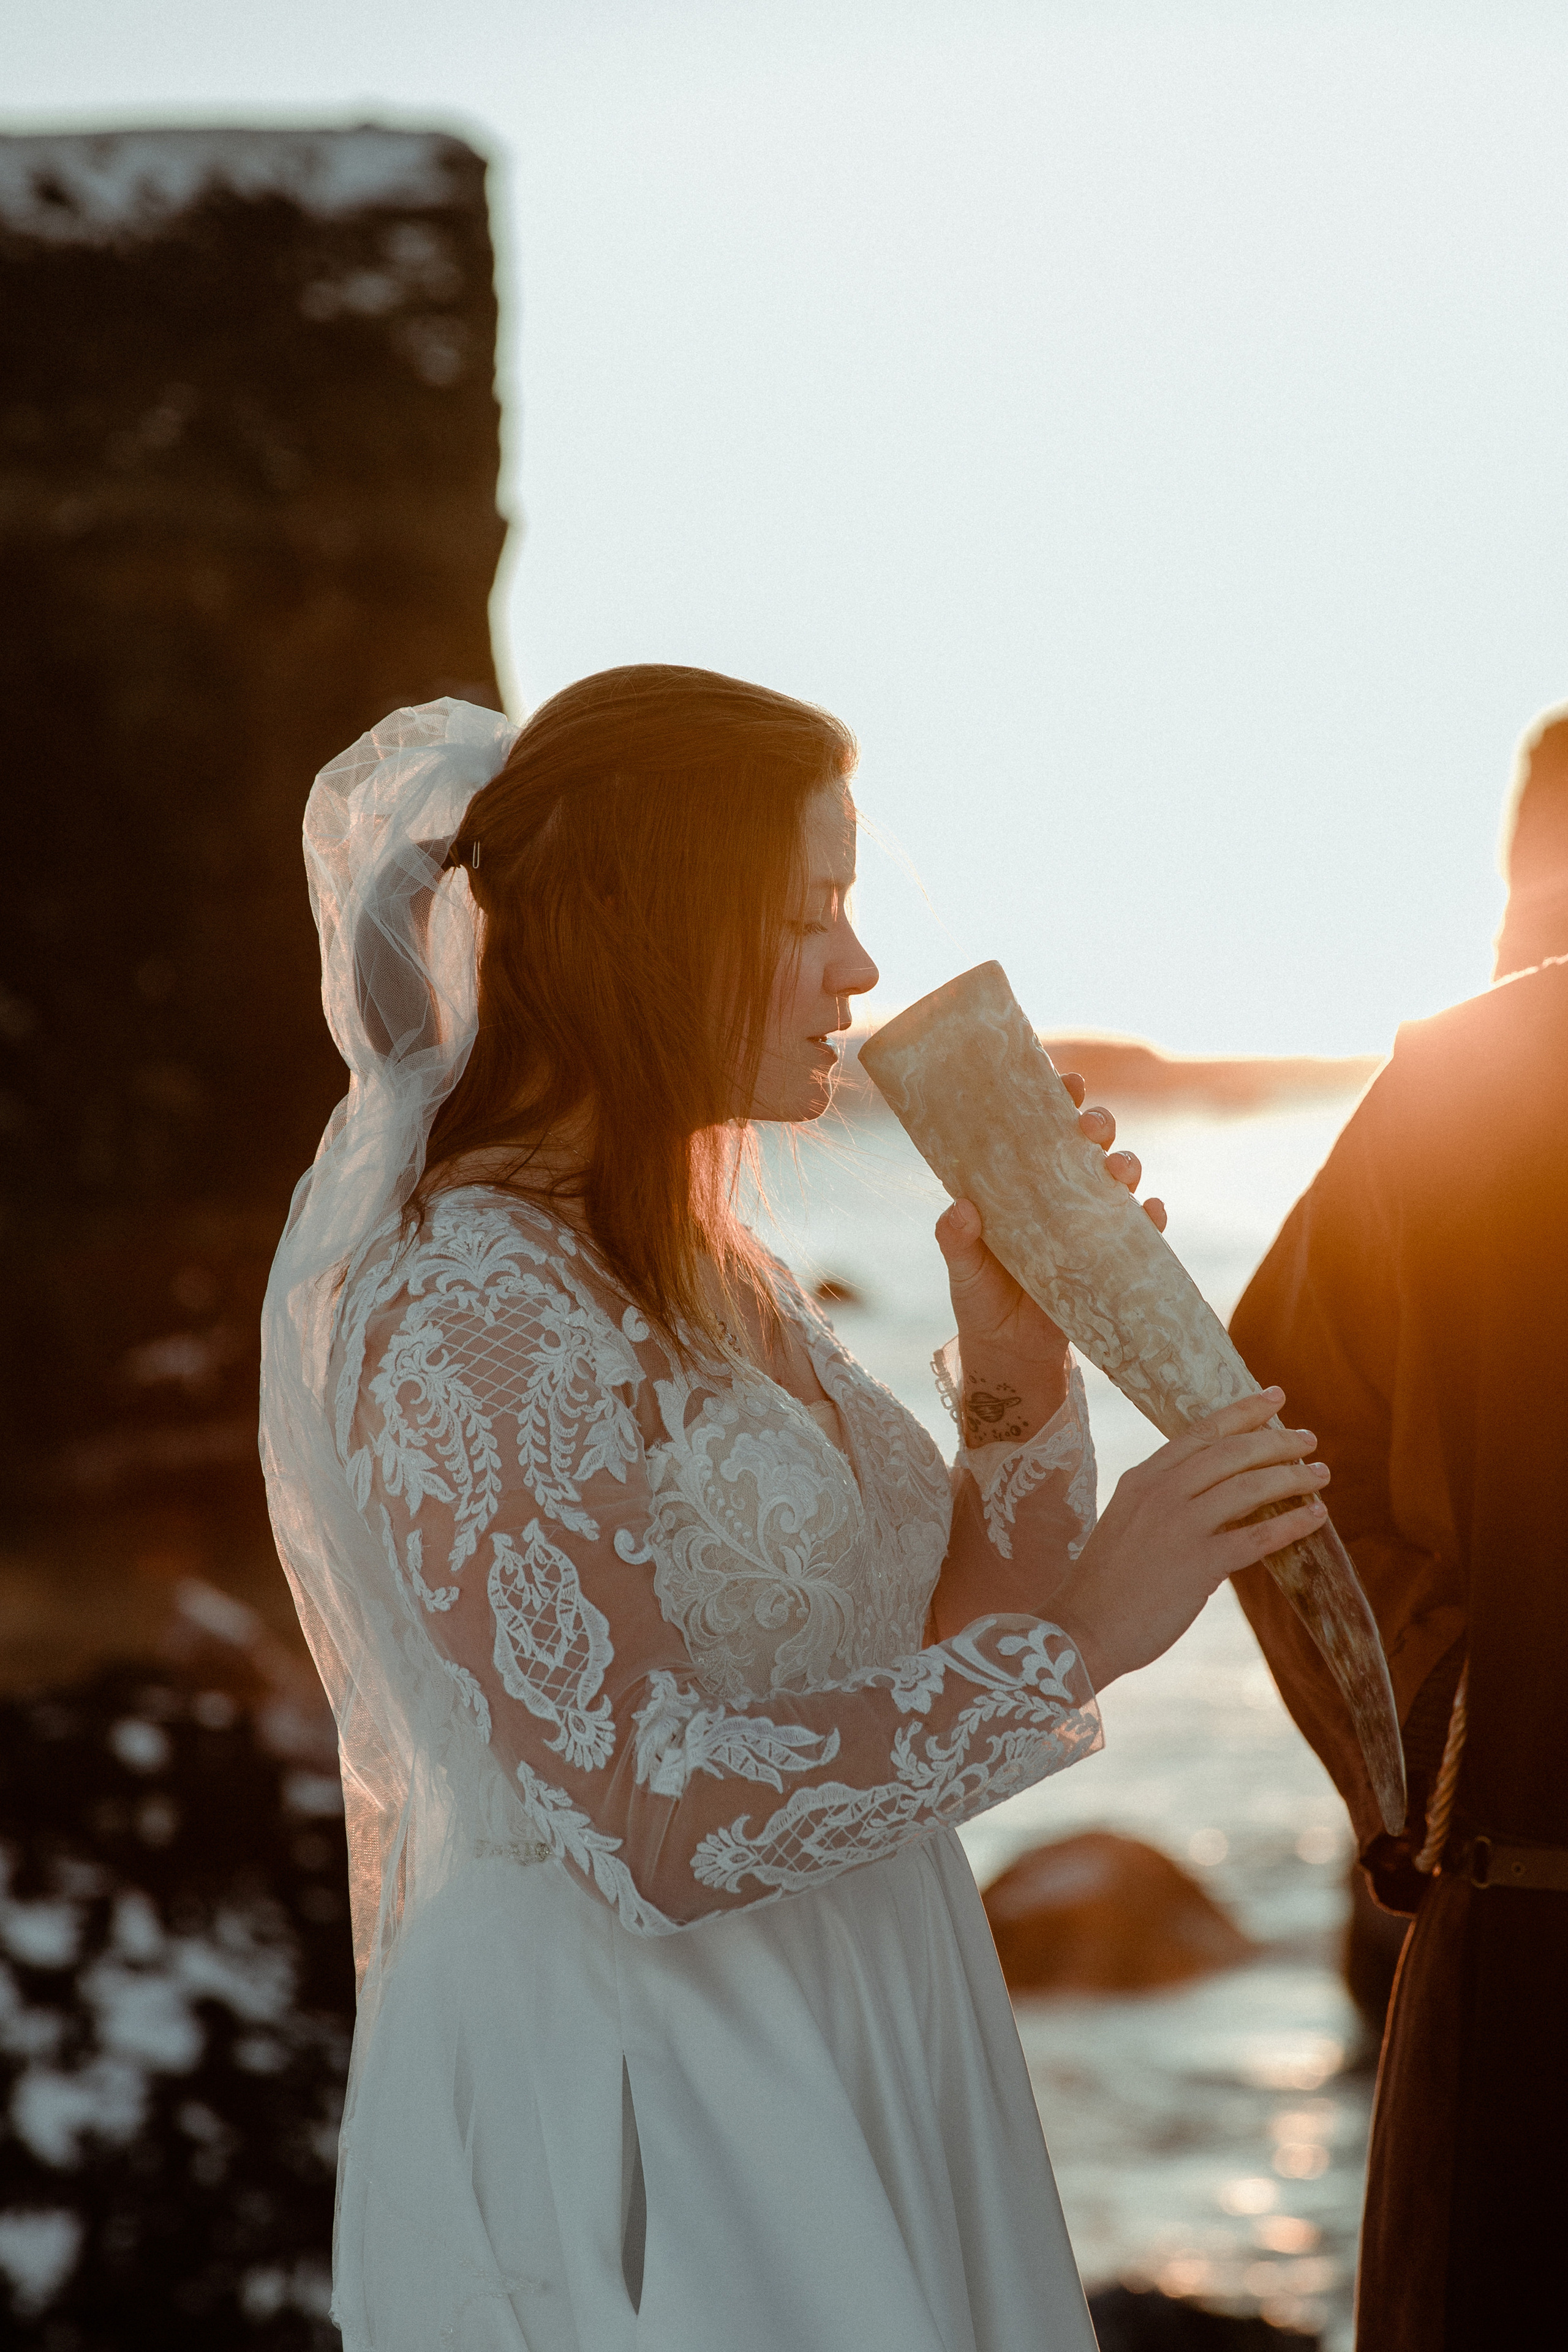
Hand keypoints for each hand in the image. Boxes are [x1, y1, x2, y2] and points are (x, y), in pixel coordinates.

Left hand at [933, 1077, 1162, 1445]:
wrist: (1012, 1354)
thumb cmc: (982, 1301)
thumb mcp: (963, 1271)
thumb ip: (956, 1240)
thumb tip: (960, 1210)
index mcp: (1019, 1184)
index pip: (1038, 1128)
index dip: (1055, 1098)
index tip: (1066, 1080)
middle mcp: (1059, 1193)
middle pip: (1087, 1144)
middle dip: (1097, 1125)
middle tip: (1091, 1126)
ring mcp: (1090, 1221)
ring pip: (1118, 1177)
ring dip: (1125, 1164)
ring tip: (1118, 1168)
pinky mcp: (1113, 1255)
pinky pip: (1141, 1228)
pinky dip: (1150, 1216)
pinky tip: (1150, 1211)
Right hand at [1052, 1388, 1329, 1690]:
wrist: (1083, 1629)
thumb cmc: (1106, 1583)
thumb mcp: (1130, 1523)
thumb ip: (1168, 1503)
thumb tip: (1224, 1498)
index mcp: (1142, 1478)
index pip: (1201, 1432)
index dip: (1243, 1412)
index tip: (1274, 1397)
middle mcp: (1160, 1492)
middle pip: (1232, 1451)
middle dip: (1277, 1441)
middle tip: (1309, 1439)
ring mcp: (1179, 1526)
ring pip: (1249, 1486)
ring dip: (1292, 1477)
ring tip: (1320, 1475)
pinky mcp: (1198, 1564)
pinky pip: (1257, 1537)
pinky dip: (1292, 1524)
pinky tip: (1317, 1517)